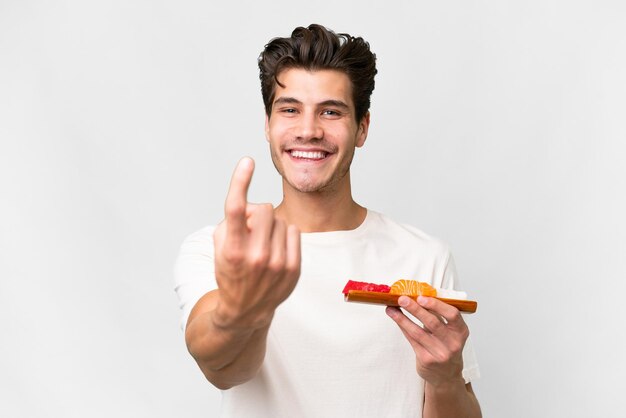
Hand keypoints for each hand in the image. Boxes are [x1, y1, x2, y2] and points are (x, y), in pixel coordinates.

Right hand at [213, 157, 300, 330]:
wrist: (246, 310)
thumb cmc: (231, 270)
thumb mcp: (219, 246)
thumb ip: (232, 220)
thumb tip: (254, 206)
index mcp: (232, 250)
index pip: (236, 209)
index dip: (240, 182)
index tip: (247, 162)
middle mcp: (255, 257)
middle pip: (264, 209)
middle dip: (257, 213)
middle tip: (250, 229)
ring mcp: (277, 264)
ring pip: (280, 220)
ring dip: (271, 226)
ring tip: (262, 245)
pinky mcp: (294, 268)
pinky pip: (294, 231)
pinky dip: (284, 235)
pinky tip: (276, 250)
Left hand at [386, 295, 469, 386]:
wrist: (446, 375)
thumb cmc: (446, 346)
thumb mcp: (449, 332)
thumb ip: (438, 315)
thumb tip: (418, 295)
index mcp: (461, 331)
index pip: (452, 314)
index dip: (436, 305)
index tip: (421, 297)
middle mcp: (453, 343)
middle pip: (432, 322)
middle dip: (415, 309)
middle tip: (402, 299)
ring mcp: (440, 353)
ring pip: (418, 332)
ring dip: (402, 318)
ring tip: (391, 308)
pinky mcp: (427, 360)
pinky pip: (412, 340)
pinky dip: (402, 327)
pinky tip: (396, 318)